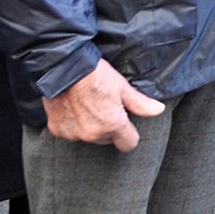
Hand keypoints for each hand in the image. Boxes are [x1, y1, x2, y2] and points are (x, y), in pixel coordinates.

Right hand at [42, 59, 164, 151]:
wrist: (64, 69)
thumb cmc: (96, 75)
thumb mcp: (123, 87)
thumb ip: (140, 103)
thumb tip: (158, 110)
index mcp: (112, 125)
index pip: (128, 144)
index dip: (130, 134)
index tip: (127, 123)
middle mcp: (92, 134)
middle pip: (108, 139)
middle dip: (110, 127)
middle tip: (106, 107)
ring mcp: (73, 134)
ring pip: (89, 136)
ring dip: (91, 126)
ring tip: (89, 105)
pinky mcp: (57, 130)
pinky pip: (71, 132)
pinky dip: (74, 124)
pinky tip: (74, 108)